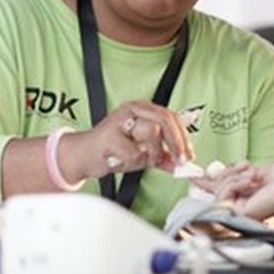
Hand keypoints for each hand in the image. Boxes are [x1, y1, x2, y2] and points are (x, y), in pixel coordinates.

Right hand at [64, 100, 194, 181]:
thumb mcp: (144, 153)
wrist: (84, 156)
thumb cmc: (112, 151)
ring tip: (142, 160)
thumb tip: (181, 163)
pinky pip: (134, 152)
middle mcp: (133, 109)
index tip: (189, 155)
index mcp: (143, 110)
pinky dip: (133, 162)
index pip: (171, 117)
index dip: (184, 136)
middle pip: (165, 119)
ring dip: (153, 153)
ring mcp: (120, 119)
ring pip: (152, 132)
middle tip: (180, 161)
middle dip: (177, 143)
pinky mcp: (109, 135)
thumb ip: (163, 156)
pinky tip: (123, 160)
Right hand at [195, 161, 273, 219]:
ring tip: (254, 175)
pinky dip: (235, 182)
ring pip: (219, 189)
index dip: (207, 182)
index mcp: (247, 195)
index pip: (220, 190)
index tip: (194, 176)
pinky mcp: (239, 213)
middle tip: (246, 166)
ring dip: (235, 176)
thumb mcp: (255, 171)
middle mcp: (241, 205)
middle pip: (217, 187)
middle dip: (229, 172)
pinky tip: (251, 181)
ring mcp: (240, 211)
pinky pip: (224, 194)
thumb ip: (234, 174)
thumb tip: (214, 173)